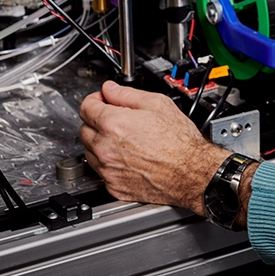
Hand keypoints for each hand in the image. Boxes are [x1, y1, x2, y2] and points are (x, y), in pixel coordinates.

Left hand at [79, 80, 229, 213]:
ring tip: (122, 139)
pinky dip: (108, 162)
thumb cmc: (179, 141)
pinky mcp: (113, 186)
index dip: (95, 99)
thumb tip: (110, 89)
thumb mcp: (158, 104)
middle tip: (114, 119)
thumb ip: (127, 94)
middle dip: (96, 121)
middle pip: (84, 129)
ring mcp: (108, 170)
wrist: (190, 172)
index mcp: (113, 124)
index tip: (102, 100)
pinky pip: (101, 171)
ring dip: (99, 142)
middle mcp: (105, 148)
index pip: (86, 107)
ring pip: (89, 152)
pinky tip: (126, 156)